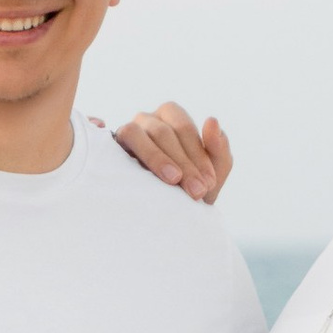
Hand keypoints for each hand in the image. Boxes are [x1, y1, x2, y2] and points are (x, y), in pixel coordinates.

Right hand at [110, 101, 231, 202]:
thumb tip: (212, 120)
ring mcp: (129, 131)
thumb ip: (219, 150)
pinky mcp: (113, 147)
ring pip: (138, 134)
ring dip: (158, 158)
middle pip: (164, 132)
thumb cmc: (190, 189)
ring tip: (174, 181)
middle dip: (184, 163)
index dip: (198, 156)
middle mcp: (149, 119)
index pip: (185, 129)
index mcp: (173, 117)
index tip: (208, 184)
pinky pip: (120, 141)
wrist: (167, 215)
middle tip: (197, 192)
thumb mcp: (212, 174)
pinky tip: (138, 170)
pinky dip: (129, 148)